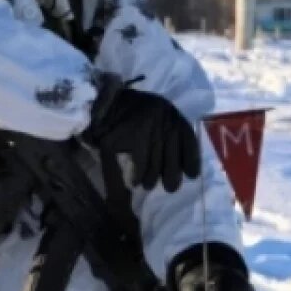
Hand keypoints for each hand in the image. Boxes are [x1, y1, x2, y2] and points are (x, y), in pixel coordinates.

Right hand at [83, 78, 199, 192]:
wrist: (99, 103)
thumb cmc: (129, 115)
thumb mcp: (155, 116)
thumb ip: (169, 135)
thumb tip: (186, 169)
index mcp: (169, 112)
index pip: (188, 138)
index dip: (192, 159)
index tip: (191, 175)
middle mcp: (161, 118)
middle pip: (172, 157)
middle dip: (171, 176)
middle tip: (169, 187)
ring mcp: (144, 127)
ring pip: (155, 165)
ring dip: (151, 179)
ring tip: (146, 184)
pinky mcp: (127, 137)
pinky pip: (138, 165)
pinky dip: (137, 176)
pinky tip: (134, 181)